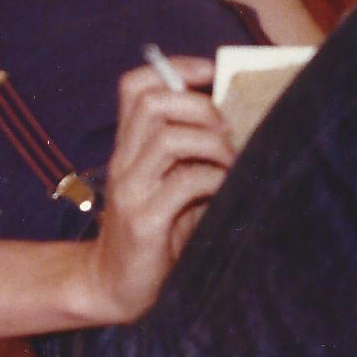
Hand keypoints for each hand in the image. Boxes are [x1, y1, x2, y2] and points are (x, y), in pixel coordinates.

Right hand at [83, 55, 232, 321]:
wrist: (115, 288)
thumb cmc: (157, 234)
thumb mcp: (169, 184)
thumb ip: (190, 152)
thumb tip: (241, 117)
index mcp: (128, 146)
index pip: (134, 86)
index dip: (173, 68)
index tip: (211, 72)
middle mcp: (123, 162)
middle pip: (152, 103)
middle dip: (199, 106)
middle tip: (227, 130)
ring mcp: (130, 190)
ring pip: (167, 138)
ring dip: (211, 143)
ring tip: (230, 162)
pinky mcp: (144, 221)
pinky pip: (184, 183)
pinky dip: (214, 180)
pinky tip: (225, 191)